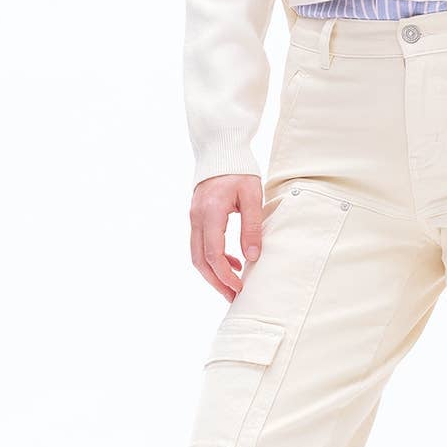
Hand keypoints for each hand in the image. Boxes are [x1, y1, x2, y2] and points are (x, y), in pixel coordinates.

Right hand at [189, 173, 262, 299]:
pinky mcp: (196, 217)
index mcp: (211, 212)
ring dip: (212, 273)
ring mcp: (194, 217)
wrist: (221, 149)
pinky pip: (200, 244)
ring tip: (232, 285)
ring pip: (196, 255)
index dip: (225, 275)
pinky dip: (212, 258)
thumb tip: (253, 256)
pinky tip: (233, 262)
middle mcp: (197, 218)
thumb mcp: (252, 197)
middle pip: (199, 260)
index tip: (240, 288)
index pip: (213, 254)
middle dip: (216, 282)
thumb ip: (252, 226)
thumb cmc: (239, 171)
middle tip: (234, 296)